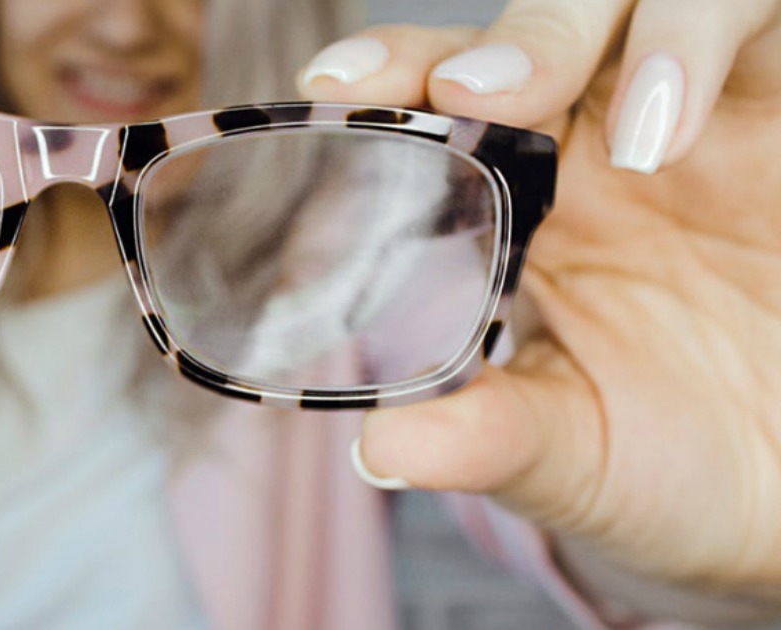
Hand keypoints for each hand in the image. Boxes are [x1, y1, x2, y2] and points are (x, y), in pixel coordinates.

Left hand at [299, 0, 780, 611]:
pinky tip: (659, 127)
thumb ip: (485, 439)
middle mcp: (591, 144)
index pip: (436, 107)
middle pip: (524, 31)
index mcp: (518, 208)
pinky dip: (694, 41)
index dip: (385, 76)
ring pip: (626, 0)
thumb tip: (380, 449)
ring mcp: (687, 114)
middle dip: (486, 43)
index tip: (330, 88)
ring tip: (552, 112)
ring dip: (570, 31)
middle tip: (458, 93)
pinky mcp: (769, 109)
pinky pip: (746, 20)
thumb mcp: (572, 455)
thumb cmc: (671, 458)